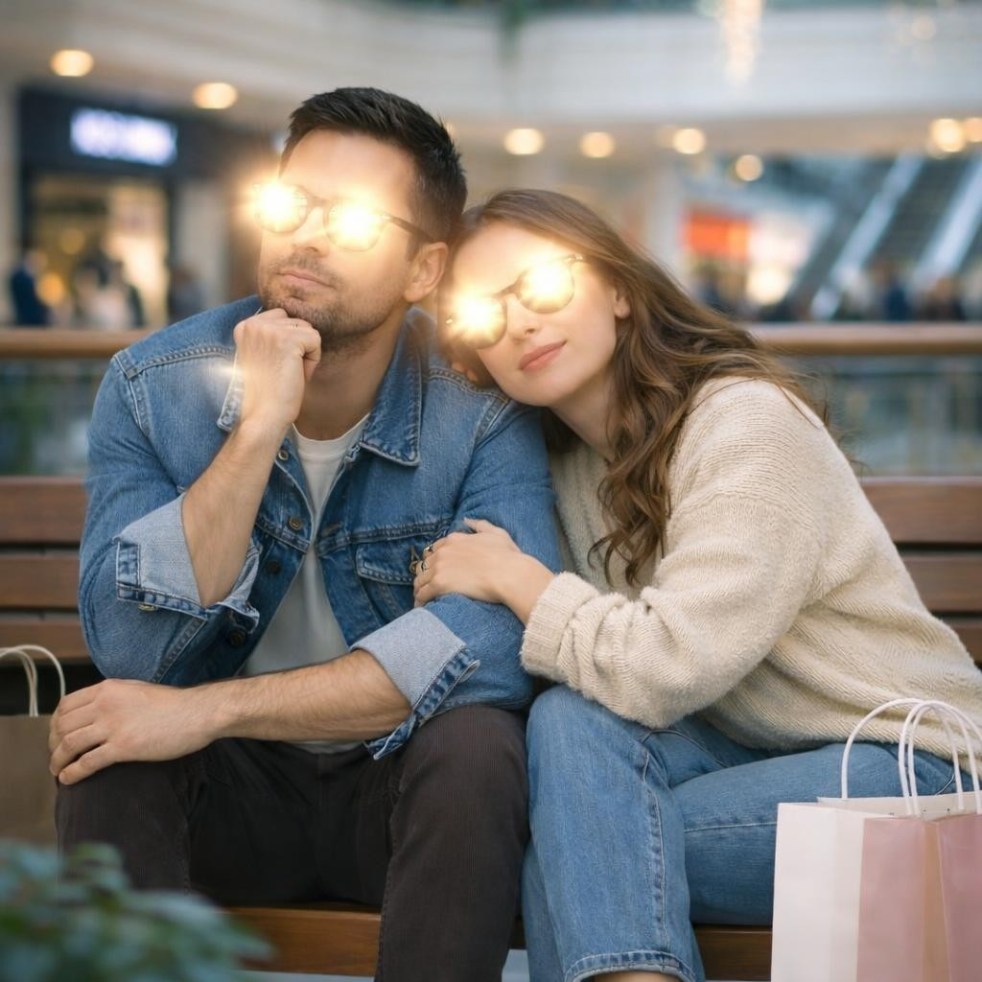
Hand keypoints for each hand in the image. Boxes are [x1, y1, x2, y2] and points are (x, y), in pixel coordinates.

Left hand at [49, 679, 218, 784]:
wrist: (198, 713)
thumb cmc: (174, 704)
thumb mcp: (137, 690)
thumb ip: (115, 697)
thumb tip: (98, 710)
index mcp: (108, 688)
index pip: (65, 705)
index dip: (54, 724)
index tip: (56, 736)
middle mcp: (105, 704)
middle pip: (62, 726)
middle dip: (52, 745)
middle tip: (56, 757)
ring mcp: (114, 725)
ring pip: (68, 744)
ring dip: (57, 761)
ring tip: (58, 770)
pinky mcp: (124, 747)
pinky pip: (87, 762)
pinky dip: (72, 773)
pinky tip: (68, 779)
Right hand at [234, 308, 320, 434]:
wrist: (263, 416)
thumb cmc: (266, 392)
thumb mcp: (263, 355)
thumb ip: (271, 336)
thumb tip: (297, 322)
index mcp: (244, 327)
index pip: (281, 318)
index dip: (287, 344)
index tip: (274, 366)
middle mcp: (253, 324)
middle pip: (296, 322)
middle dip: (298, 346)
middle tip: (283, 371)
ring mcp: (269, 329)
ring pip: (308, 330)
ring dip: (305, 354)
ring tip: (288, 373)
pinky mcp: (287, 339)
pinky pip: (316, 339)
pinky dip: (313, 360)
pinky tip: (296, 375)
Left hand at [413, 518, 526, 605]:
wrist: (509, 574)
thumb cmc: (507, 556)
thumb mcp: (496, 533)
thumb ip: (480, 525)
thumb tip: (467, 519)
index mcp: (454, 539)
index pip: (435, 549)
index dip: (435, 560)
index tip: (438, 570)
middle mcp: (443, 551)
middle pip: (424, 564)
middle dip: (425, 574)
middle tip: (429, 586)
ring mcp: (439, 567)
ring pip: (419, 580)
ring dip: (420, 589)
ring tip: (423, 599)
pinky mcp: (439, 584)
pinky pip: (422, 594)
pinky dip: (420, 601)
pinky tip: (423, 607)